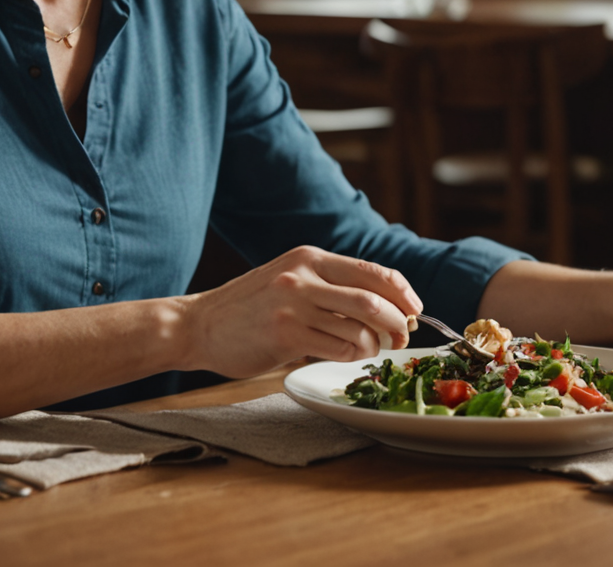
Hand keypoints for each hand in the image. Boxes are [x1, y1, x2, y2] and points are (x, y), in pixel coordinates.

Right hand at [185, 246, 422, 377]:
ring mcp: (294, 304)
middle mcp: (303, 275)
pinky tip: (343, 355)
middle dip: (398, 322)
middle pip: (373, 298)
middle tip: (403, 337)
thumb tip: (385, 305)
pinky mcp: (285, 334)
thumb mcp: (290, 279)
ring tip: (369, 349)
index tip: (415, 310)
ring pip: (359, 326)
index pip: (373, 272)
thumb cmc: (249, 308)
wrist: (198, 325)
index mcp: (310, 257)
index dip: (403, 293)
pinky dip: (351, 355)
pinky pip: (337, 348)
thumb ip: (329, 285)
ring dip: (375, 343)